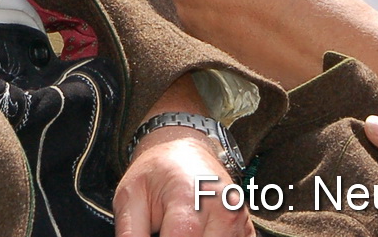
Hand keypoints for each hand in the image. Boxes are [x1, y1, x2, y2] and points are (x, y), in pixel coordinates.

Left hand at [115, 128, 251, 236]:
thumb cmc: (157, 172)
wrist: (185, 150)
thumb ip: (131, 233)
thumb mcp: (130, 196)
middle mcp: (223, 209)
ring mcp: (239, 221)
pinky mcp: (247, 230)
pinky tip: (197, 231)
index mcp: (191, 197)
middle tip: (164, 231)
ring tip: (178, 230)